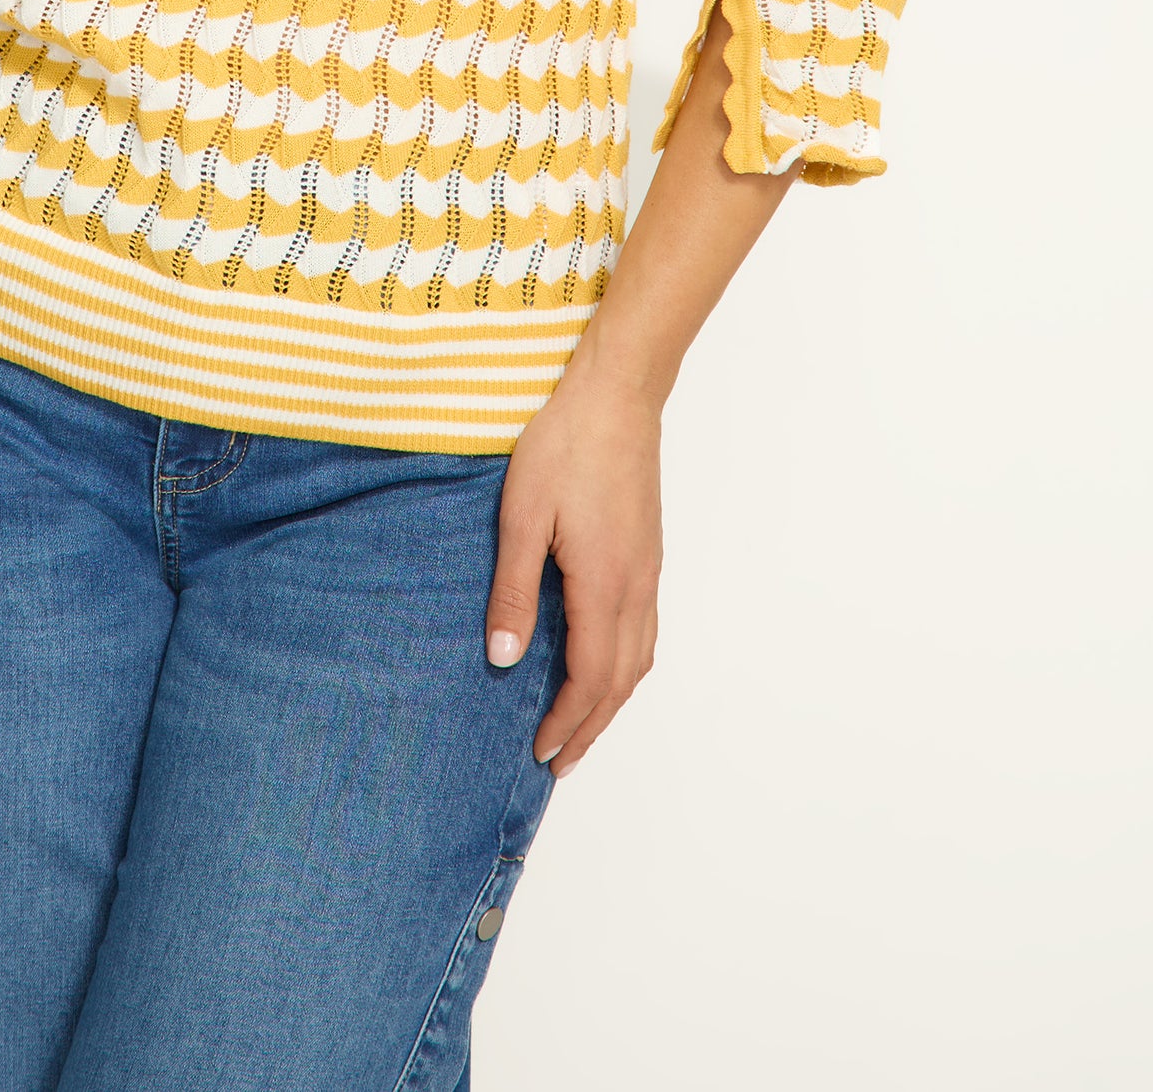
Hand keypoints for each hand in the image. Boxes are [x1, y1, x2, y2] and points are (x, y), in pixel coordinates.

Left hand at [485, 362, 662, 778]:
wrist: (616, 391)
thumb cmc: (564, 444)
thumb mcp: (522, 516)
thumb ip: (514, 590)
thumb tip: (504, 658)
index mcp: (604, 584)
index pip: (591, 678)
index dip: (567, 721)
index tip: (541, 752)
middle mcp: (636, 586)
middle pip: (622, 680)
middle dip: (592, 726)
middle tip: (560, 761)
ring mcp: (649, 568)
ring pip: (640, 657)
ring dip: (612, 699)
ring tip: (581, 724)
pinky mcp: (649, 550)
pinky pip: (645, 628)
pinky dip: (626, 664)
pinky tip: (604, 660)